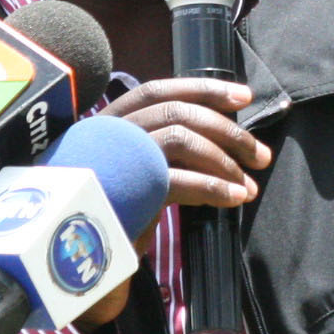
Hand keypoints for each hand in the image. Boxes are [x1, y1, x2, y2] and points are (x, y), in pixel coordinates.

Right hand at [102, 79, 270, 210]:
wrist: (72, 244)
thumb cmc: (111, 204)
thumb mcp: (136, 166)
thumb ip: (165, 144)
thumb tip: (223, 136)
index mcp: (111, 122)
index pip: (160, 90)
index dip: (205, 89)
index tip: (244, 97)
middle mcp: (110, 132)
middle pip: (179, 113)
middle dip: (230, 133)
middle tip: (261, 156)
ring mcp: (114, 157)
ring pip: (182, 140)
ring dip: (225, 163)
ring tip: (249, 186)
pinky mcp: (125, 189)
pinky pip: (179, 180)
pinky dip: (213, 188)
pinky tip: (234, 198)